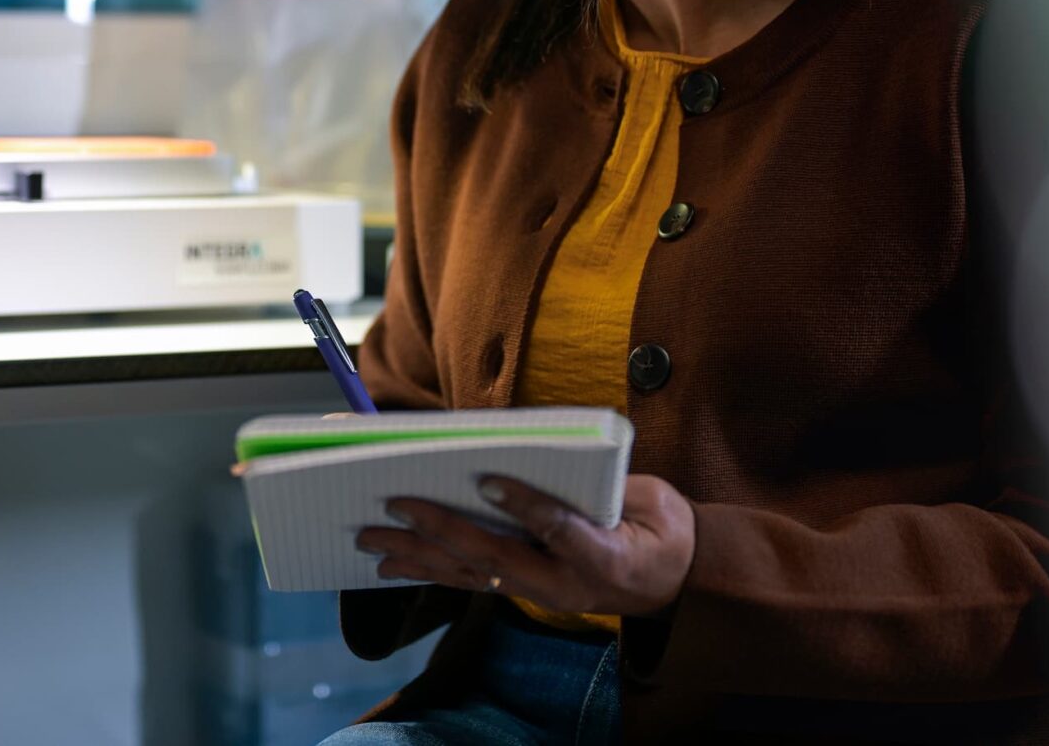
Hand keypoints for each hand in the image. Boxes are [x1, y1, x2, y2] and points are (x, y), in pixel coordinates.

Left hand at [356, 473, 695, 616]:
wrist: (677, 581)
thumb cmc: (659, 527)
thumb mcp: (648, 499)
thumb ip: (597, 484)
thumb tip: (541, 454)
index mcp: (604, 556)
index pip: (558, 529)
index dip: (524, 504)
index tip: (487, 478)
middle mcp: (564, 585)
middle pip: (495, 557)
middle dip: (440, 531)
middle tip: (394, 505)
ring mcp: (541, 593)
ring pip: (471, 575)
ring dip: (418, 557)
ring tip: (372, 543)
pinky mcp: (525, 591)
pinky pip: (471, 581)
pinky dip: (430, 569)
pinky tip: (395, 564)